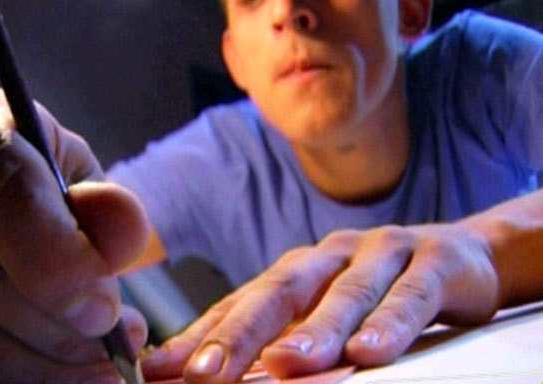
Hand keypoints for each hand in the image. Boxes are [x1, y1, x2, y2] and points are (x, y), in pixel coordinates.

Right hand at [0, 89, 149, 382]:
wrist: (36, 217)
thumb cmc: (70, 201)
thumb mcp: (102, 195)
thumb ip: (113, 211)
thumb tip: (121, 226)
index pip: (2, 191)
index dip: (55, 261)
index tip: (105, 311)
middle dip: (52, 327)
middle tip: (112, 348)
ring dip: (34, 365)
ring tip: (95, 367)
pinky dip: (3, 379)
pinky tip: (52, 378)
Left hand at [142, 222, 499, 382]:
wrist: (460, 257)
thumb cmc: (381, 290)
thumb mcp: (327, 312)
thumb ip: (283, 337)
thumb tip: (219, 372)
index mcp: (302, 269)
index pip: (244, 301)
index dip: (203, 334)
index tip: (163, 369)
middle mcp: (333, 255)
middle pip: (282, 290)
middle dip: (240, 332)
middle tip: (204, 372)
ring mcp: (383, 252)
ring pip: (346, 291)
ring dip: (316, 330)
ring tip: (286, 364)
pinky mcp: (433, 262)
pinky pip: (410, 294)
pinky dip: (390, 322)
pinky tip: (371, 350)